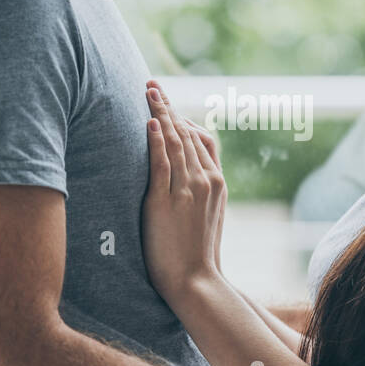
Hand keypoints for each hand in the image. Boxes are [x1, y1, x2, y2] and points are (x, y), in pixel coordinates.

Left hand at [141, 79, 227, 302]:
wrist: (195, 280)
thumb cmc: (198, 253)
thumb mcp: (209, 216)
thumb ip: (202, 192)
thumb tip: (190, 176)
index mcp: (217, 182)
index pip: (201, 138)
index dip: (183, 117)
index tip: (167, 103)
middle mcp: (205, 180)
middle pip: (186, 133)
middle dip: (168, 107)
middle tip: (151, 85)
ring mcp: (187, 190)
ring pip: (174, 143)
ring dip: (160, 114)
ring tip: (147, 93)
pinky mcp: (165, 201)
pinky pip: (161, 164)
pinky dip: (156, 141)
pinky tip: (148, 123)